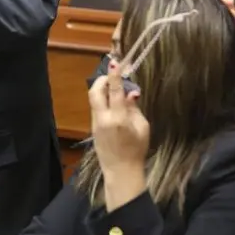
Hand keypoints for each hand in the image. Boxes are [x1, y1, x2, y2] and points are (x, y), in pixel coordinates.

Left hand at [89, 59, 148, 209]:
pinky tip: (113, 105)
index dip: (114, 76)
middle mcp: (103, 118)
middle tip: (112, 76)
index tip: (114, 63)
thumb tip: (131, 92)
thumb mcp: (142, 128)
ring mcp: (95, 122)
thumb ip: (135, 108)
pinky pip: (96, 108)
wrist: (120, 171)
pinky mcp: (92, 127)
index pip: (114, 92)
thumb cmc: (136, 150)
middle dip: (102, 80)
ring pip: (94, 99)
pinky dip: (103, 101)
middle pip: (95, 91)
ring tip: (115, 91)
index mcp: (118, 118)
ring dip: (102, 90)